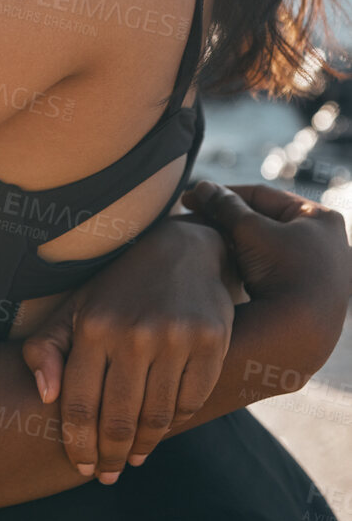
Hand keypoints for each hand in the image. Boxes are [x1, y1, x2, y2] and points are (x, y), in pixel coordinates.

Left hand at [21, 216, 234, 482]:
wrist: (184, 250)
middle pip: (118, 419)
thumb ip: (45, 348)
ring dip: (143, 446)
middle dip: (109, 456)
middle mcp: (133, 333)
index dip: (78, 444)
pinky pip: (191, 401)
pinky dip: (177, 422)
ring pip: (156, 418)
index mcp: (93, 327)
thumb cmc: (119, 288)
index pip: (78, 404)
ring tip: (133, 457)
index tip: (82, 467)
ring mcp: (175, 337)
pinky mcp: (210, 341)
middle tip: (108, 475)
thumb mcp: (75, 308)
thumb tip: (44, 395)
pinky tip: (163, 428)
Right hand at [182, 179, 351, 297]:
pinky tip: (223, 265)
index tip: (193, 197)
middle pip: (264, 221)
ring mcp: (318, 271)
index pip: (263, 196)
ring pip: (264, 246)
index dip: (223, 194)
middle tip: (194, 217)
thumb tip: (202, 187)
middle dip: (227, 219)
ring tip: (204, 241)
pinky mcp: (305, 295)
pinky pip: (269, 269)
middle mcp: (326, 242)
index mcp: (321, 219)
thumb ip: (225, 206)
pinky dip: (246, 264)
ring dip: (235, 243)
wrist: (301, 333)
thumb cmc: (283, 273)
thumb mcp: (250, 231)